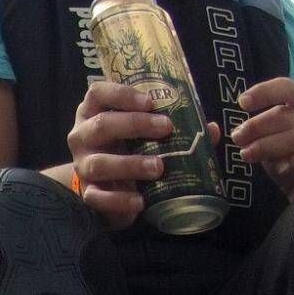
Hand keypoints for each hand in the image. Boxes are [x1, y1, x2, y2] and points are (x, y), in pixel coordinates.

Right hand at [68, 80, 179, 229]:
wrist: (106, 186)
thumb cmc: (129, 148)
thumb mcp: (146, 132)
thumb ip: (175, 126)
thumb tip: (210, 129)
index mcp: (94, 113)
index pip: (97, 93)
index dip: (121, 94)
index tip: (150, 101)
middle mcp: (83, 136)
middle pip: (101, 125)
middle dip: (135, 125)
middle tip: (165, 129)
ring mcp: (82, 166)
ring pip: (98, 163)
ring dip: (130, 164)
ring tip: (158, 168)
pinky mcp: (87, 193)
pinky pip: (97, 197)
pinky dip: (119, 200)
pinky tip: (140, 201)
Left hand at [233, 78, 293, 200]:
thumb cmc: (289, 165)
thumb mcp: (267, 147)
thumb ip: (252, 135)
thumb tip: (218, 130)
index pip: (287, 88)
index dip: (264, 92)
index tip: (241, 103)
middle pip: (285, 115)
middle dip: (256, 126)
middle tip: (237, 138)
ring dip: (266, 146)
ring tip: (247, 155)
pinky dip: (293, 162)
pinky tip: (282, 169)